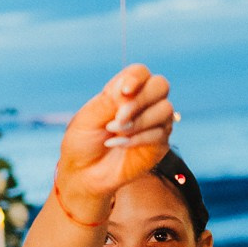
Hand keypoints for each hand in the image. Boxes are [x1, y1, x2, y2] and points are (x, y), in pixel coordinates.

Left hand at [53, 65, 175, 219]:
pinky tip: (119, 144)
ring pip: (165, 109)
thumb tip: (127, 91)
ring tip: (113, 133)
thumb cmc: (82, 142)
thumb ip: (108, 102)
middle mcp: (143, 104)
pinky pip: (160, 133)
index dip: (136, 78)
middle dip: (141, 99)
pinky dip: (138, 138)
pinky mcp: (159, 144)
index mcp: (123, 92)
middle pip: (160, 85)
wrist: (83, 173)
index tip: (123, 92)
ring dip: (138, 121)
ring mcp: (154, 123)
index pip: (140, 73)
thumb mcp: (87, 119)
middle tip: (119, 117)